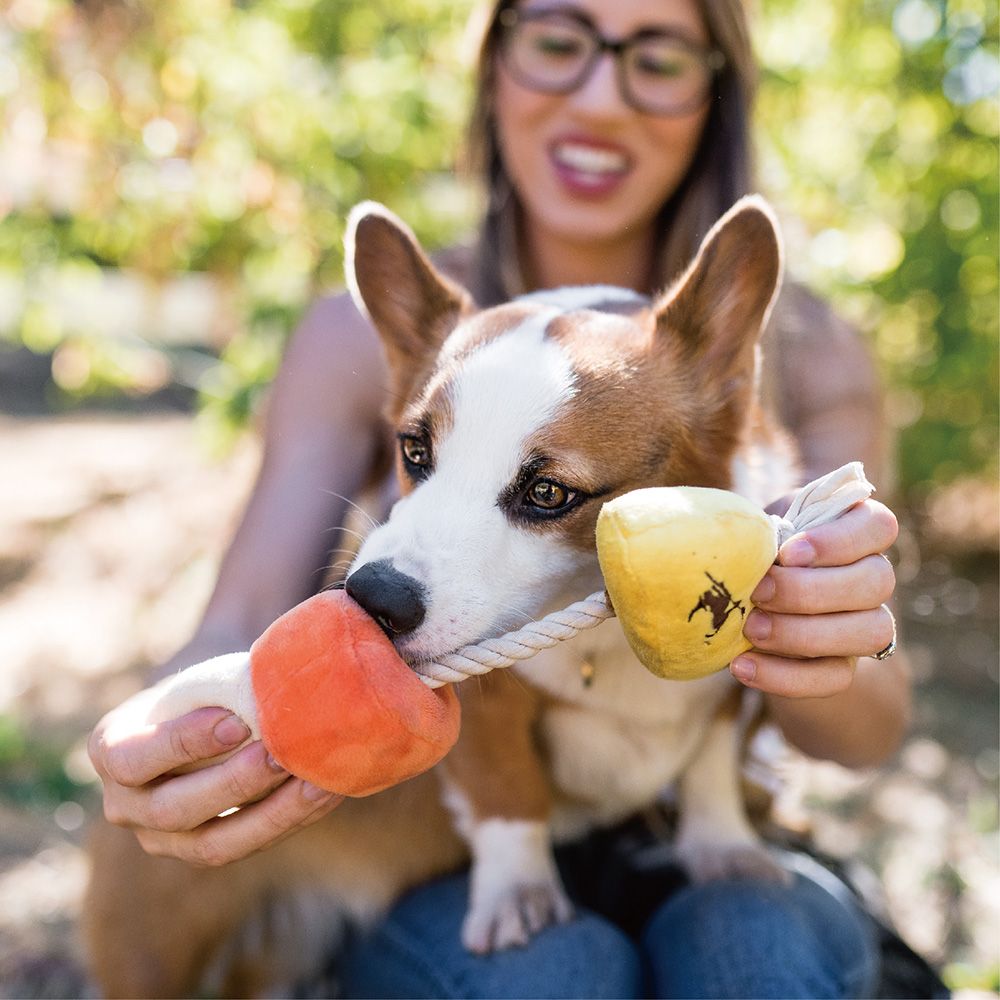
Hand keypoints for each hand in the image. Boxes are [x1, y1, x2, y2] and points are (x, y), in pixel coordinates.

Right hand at [88, 701, 342, 865]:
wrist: (216, 710)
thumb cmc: (209, 686)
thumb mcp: (203, 680)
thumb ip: (224, 693)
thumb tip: (278, 685)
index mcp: (111, 749)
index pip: (135, 759)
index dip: (184, 745)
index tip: (237, 722)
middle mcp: (124, 804)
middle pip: (174, 810)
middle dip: (233, 784)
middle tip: (280, 754)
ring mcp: (163, 838)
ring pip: (214, 844)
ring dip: (271, 813)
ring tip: (315, 780)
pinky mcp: (207, 850)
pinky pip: (250, 845)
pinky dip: (291, 819)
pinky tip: (326, 791)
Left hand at [730, 499, 897, 697]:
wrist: (750, 600)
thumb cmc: (756, 548)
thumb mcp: (758, 529)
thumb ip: (761, 532)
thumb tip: (741, 547)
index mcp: (859, 529)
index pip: (878, 526)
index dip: (838, 541)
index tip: (789, 553)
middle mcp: (874, 575)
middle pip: (876, 583)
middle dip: (809, 592)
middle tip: (759, 592)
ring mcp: (866, 623)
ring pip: (869, 633)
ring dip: (802, 634)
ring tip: (750, 628)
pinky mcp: (844, 664)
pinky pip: (834, 678)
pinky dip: (784, 676)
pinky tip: (742, 665)